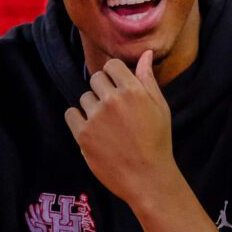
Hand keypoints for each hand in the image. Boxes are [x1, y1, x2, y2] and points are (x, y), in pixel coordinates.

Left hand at [65, 51, 176, 206]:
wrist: (147, 177)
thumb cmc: (157, 141)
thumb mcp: (160, 108)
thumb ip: (148, 79)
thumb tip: (144, 54)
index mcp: (134, 91)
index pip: (112, 65)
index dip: (115, 75)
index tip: (119, 89)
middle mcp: (112, 100)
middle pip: (96, 79)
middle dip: (103, 90)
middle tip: (115, 111)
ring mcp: (96, 117)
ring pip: (84, 98)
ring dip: (92, 107)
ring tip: (108, 126)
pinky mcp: (82, 134)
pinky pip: (71, 114)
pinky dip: (79, 120)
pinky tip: (94, 132)